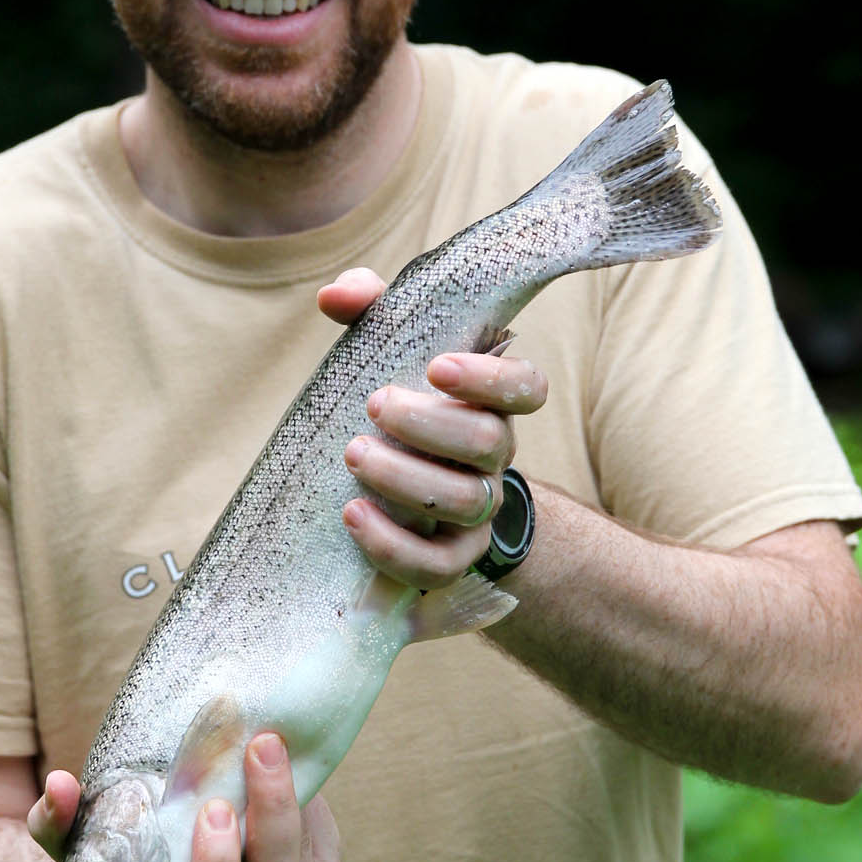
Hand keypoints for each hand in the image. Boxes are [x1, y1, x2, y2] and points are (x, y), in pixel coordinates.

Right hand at [27, 734, 340, 861]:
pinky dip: (313, 810)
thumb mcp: (88, 837)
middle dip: (269, 820)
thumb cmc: (125, 850)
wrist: (178, 861)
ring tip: (272, 743)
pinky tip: (290, 769)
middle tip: (257, 752)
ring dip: (294, 804)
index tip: (212, 807)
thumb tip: (58, 786)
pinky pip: (325, 851)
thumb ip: (61, 818)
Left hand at [318, 267, 547, 589]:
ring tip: (353, 455)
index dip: (492, 378)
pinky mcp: (448, 559)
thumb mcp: (383, 348)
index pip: (526, 387)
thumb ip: (368, 308)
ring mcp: (476, 512)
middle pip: (489, 444)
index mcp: (488, 403)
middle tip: (374, 406)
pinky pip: (437, 566)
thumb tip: (334, 296)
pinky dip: (395, 546)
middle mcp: (493, 458)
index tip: (438, 367)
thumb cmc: (391, 402)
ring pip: (465, 502)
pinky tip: (353, 515)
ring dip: (405, 478)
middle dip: (428, 424)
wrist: (389, 491)